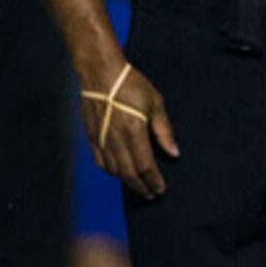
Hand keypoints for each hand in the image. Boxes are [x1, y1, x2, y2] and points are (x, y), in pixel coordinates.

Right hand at [80, 60, 176, 200]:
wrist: (100, 72)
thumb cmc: (130, 83)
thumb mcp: (155, 103)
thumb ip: (164, 131)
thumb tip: (174, 153)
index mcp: (134, 132)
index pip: (145, 166)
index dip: (153, 181)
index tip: (160, 189)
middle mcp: (116, 139)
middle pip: (129, 174)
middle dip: (141, 187)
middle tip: (150, 193)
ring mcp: (101, 139)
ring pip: (113, 171)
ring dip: (126, 181)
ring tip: (136, 184)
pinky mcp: (91, 136)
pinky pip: (99, 162)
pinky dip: (109, 171)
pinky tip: (117, 172)